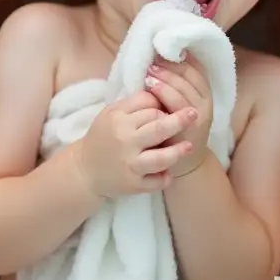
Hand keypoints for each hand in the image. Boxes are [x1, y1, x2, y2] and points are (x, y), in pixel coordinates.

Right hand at [73, 90, 198, 197]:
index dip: (161, 106)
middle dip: (179, 121)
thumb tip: (161, 95)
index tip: (166, 109)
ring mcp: (129, 164)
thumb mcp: (111, 114)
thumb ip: (134, 103)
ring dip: (177, 152)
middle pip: (158, 128)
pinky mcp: (132, 184)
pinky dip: (164, 178)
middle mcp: (124, 141)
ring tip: (189, 146)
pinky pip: (155, 182)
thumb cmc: (103, 137)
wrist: (85, 169)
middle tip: (194, 114)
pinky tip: (169, 173)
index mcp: (118, 119)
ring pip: (160, 158)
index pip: (149, 107)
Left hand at [144, 57, 212, 176]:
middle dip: (170, 66)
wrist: (183, 162)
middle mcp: (206, 102)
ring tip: (150, 71)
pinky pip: (177, 105)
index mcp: (204, 93)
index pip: (195, 68)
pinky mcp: (190, 127)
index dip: (179, 58)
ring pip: (184, 89)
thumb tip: (157, 59)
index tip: (162, 50)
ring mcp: (200, 115)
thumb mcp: (178, 105)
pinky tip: (150, 88)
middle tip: (153, 60)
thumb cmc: (175, 129)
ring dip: (166, 77)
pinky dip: (164, 93)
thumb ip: (173, 87)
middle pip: (190, 76)